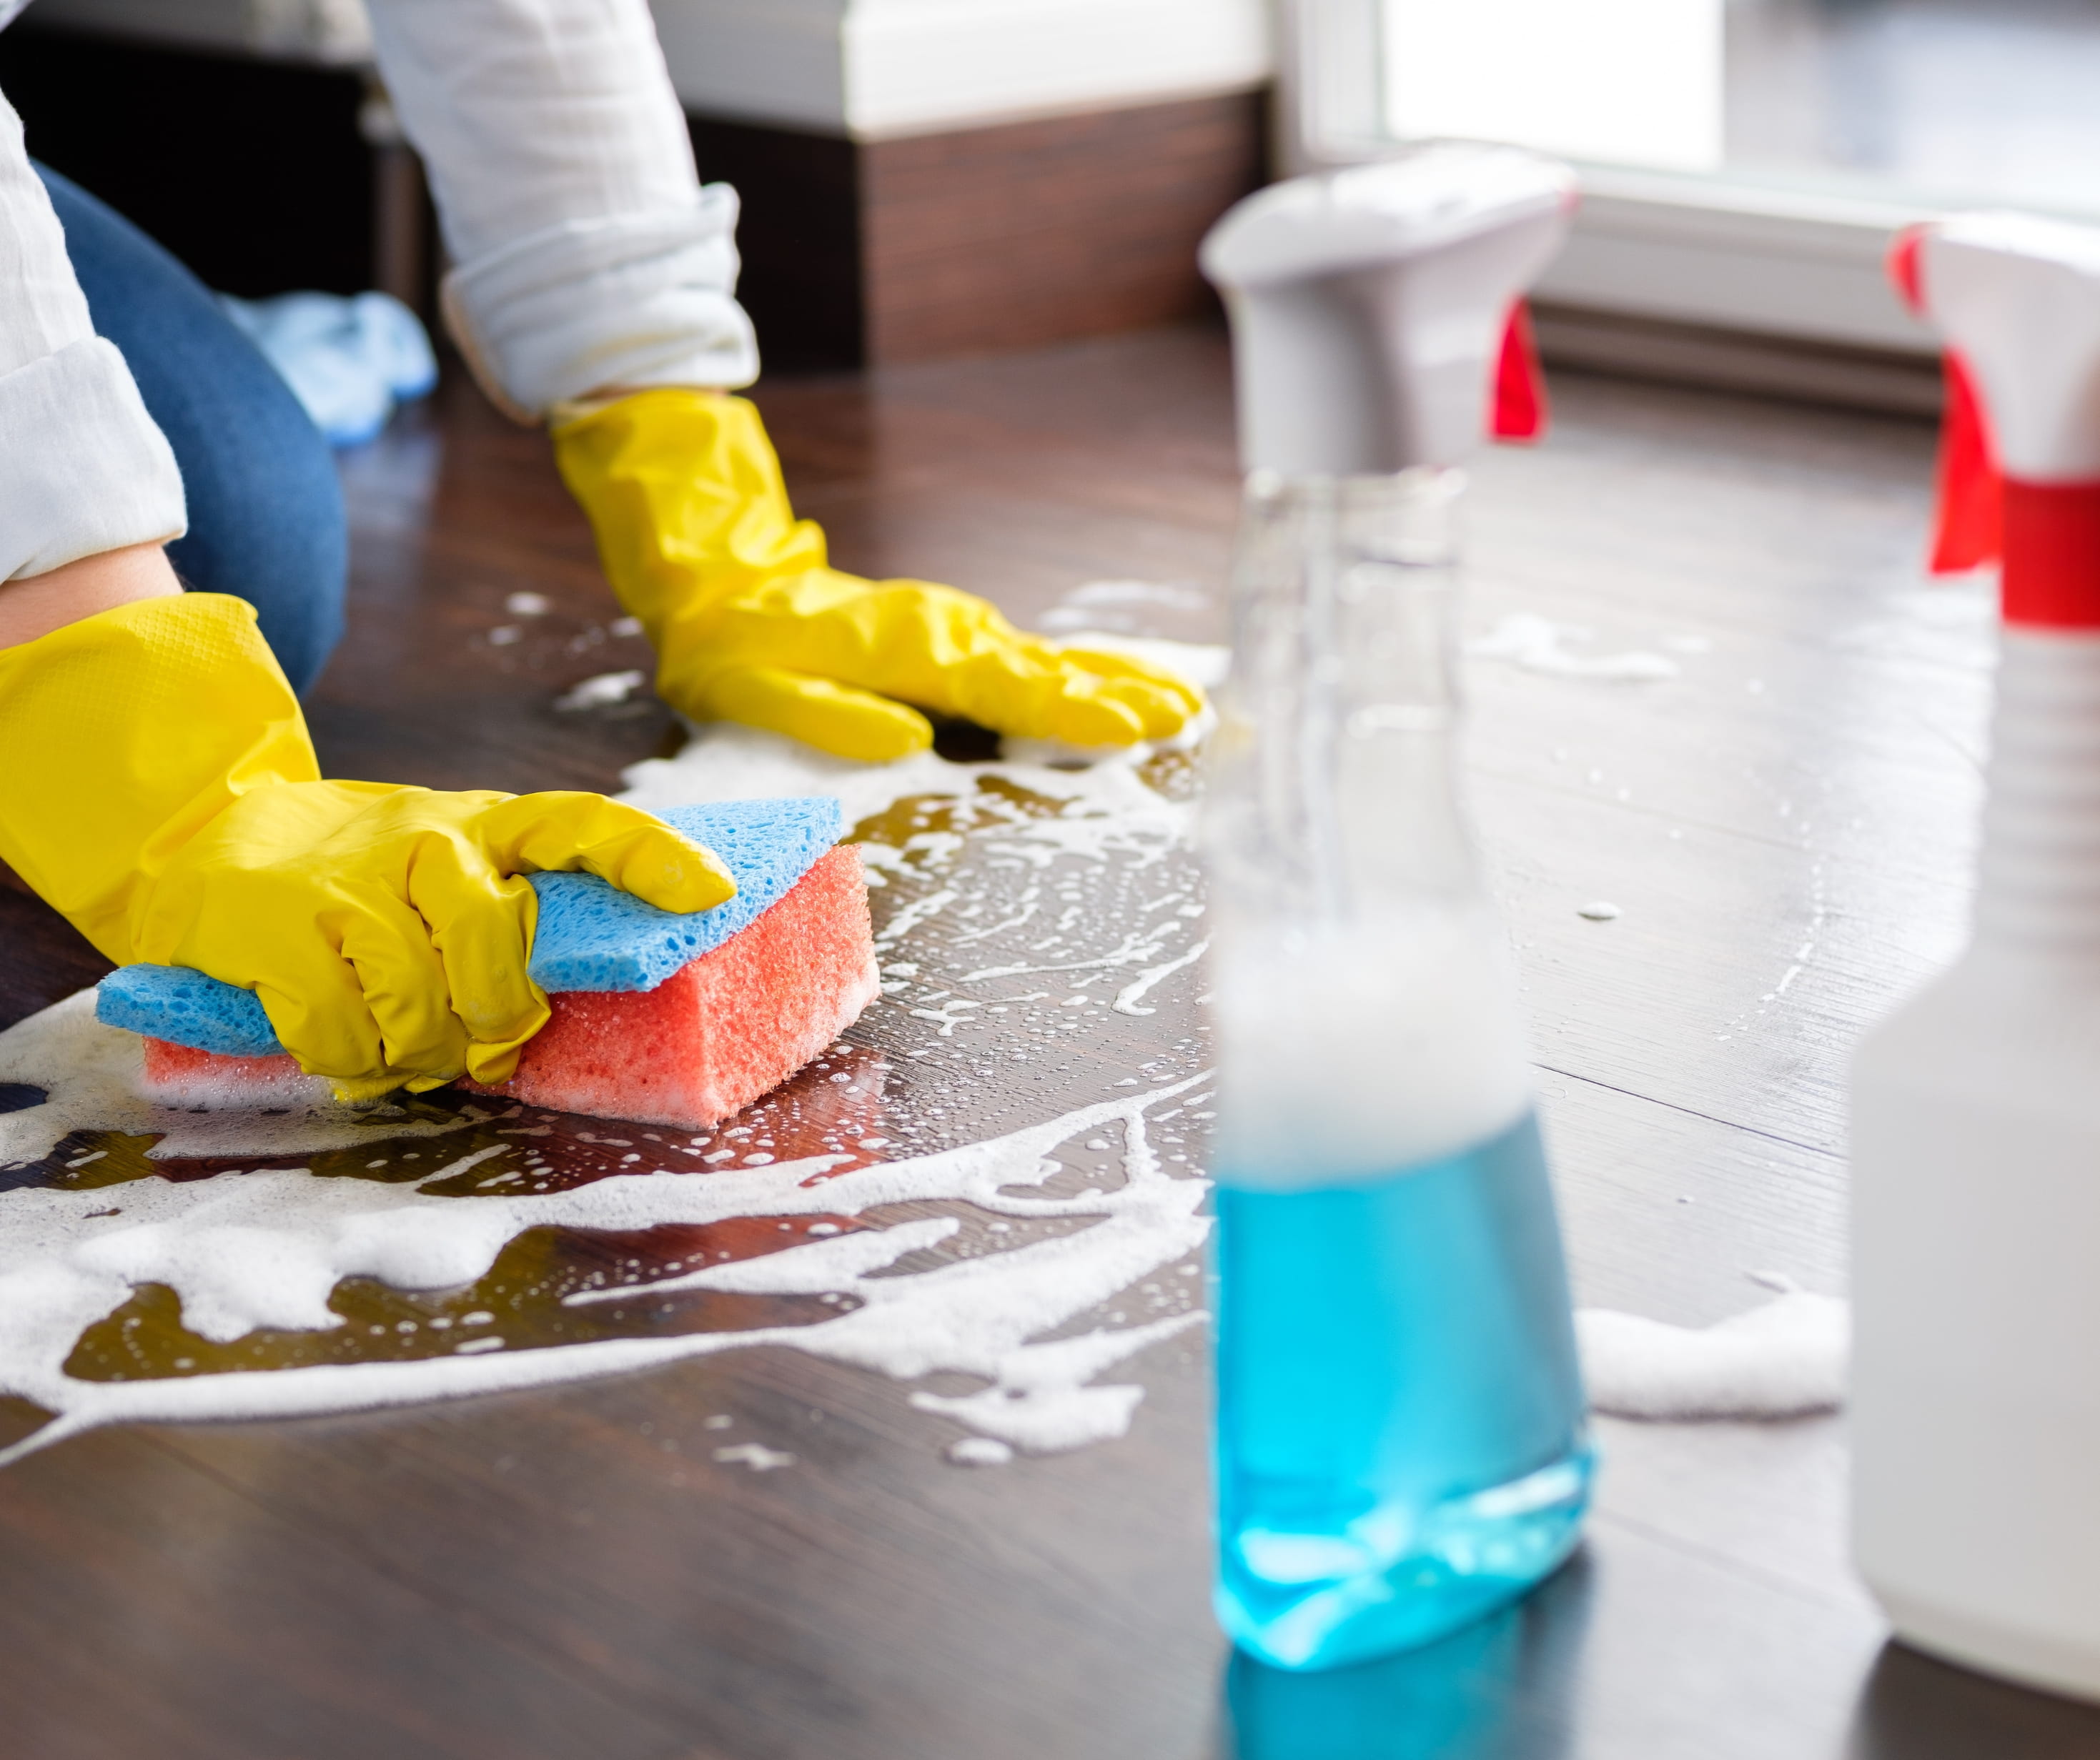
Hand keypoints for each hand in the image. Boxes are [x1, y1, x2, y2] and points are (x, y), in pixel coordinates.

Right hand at [0, 594, 733, 1099]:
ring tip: (408, 1053)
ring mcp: (348, 880)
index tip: (713, 891)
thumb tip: (574, 1002)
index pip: (584, 824)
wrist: (204, 844)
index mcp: (485, 824)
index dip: (650, 857)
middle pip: (496, 947)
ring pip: (419, 998)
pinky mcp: (276, 926)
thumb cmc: (360, 881)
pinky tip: (350, 1051)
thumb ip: (507, 919)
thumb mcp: (445, 872)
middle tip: (482, 1045)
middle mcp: (426, 840)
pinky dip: (351, 1060)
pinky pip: (341, 1027)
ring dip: (419, 1052)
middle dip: (496, 1019)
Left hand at [553, 390, 1206, 761]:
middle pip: (1045, 669)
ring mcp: (955, 631)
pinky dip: (1085, 672)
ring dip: (1116, 682)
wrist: (726, 585)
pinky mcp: (956, 638)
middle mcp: (945, 634)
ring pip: (1049, 659)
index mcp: (908, 651)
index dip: (1071, 710)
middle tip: (1185, 717)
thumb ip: (828, 714)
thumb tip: (906, 740)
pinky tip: (1126, 686)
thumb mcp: (755, 690)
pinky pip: (1032, 658)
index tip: (1130, 725)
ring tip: (1182, 704)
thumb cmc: (736, 652)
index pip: (1004, 685)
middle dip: (1118, 694)